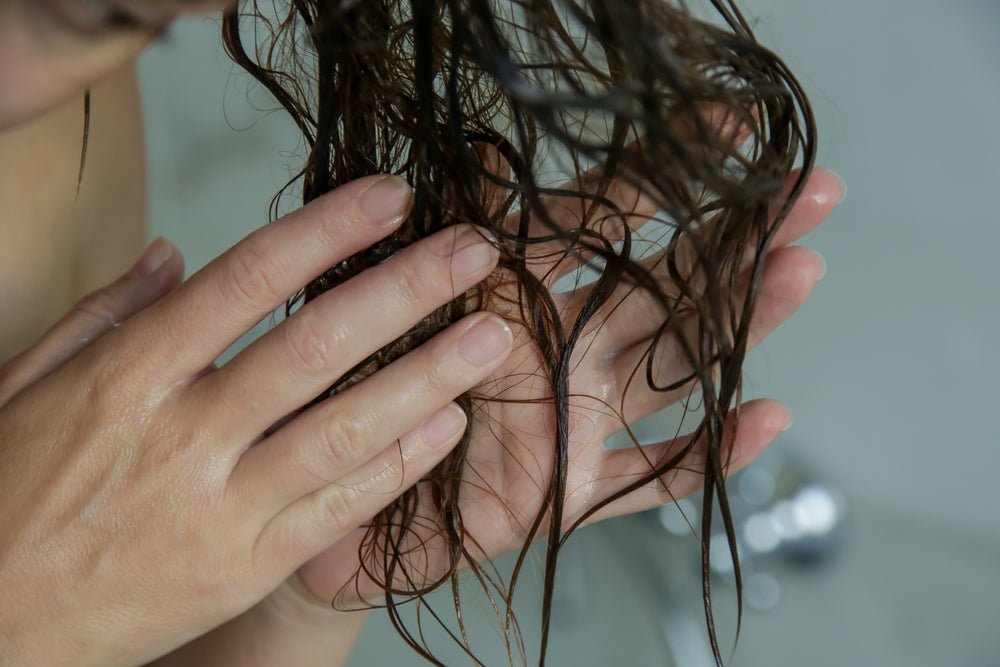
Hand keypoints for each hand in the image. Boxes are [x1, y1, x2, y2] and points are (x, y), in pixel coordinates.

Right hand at [0, 175, 510, 666]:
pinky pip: (340, 509)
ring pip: (345, 430)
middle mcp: (182, 435)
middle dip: (406, 290)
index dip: (327, 231)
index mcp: (126, 375)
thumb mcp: (25, 387)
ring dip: (429, 376)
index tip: (390, 198)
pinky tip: (450, 424)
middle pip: (315, 345)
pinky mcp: (247, 566)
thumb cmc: (9, 496)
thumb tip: (174, 255)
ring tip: (492, 337)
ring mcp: (220, 507)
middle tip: (474, 251)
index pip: (246, 281)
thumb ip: (105, 315)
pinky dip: (400, 465)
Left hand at [293, 167, 841, 605]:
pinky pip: (654, 477)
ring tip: (800, 271)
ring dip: (737, 321)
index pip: (602, 221)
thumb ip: (456, 251)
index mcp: (519, 300)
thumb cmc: (362, 402)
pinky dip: (708, 454)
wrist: (334, 508)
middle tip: (812, 192)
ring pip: (674, 366)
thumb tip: (489, 158)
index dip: (663, 171)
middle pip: (666, 287)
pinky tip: (766, 417)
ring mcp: (578, 424)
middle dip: (738, 239)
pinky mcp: (574, 494)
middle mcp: (563, 356)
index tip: (729, 126)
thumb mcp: (402, 313)